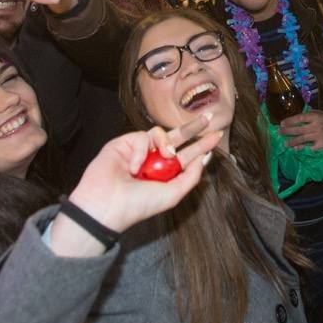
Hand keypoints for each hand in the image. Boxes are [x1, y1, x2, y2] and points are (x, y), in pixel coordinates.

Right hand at [51, 115, 221, 256]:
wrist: (106, 205)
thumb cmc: (138, 205)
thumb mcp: (172, 194)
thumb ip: (190, 177)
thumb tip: (203, 159)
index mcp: (165, 174)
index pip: (186, 156)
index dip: (201, 147)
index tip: (216, 137)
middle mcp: (153, 160)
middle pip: (177, 138)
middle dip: (193, 128)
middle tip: (208, 117)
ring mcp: (139, 151)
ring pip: (160, 134)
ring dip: (167, 143)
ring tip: (167, 156)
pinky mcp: (123, 143)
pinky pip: (141, 137)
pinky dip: (141, 151)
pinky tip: (134, 167)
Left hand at [278, 109, 322, 150]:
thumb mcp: (318, 113)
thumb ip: (307, 115)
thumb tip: (293, 118)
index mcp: (315, 116)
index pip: (300, 118)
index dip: (290, 121)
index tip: (281, 123)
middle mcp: (316, 126)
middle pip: (299, 129)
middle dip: (287, 131)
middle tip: (279, 133)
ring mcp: (319, 136)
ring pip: (302, 140)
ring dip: (292, 142)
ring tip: (285, 144)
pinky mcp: (322, 145)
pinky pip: (310, 148)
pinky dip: (302, 149)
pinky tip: (296, 149)